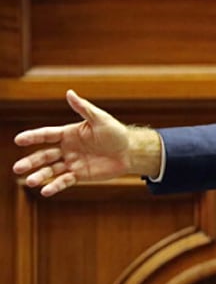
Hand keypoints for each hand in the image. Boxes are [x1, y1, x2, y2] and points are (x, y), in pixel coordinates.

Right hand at [12, 89, 160, 196]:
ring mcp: (72, 162)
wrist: (130, 151)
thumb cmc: (116, 132)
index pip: (46, 135)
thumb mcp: (100, 119)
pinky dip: (55, 186)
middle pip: (44, 155)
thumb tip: (69, 92)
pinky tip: (46, 191)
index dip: (32, 137)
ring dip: (40, 175)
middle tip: (17, 168)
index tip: (18, 140)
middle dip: (30, 161)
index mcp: (68, 134)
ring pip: (51, 170)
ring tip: (30, 181)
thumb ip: (83, 108)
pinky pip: (64, 181)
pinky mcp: (79, 175)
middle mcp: (67, 149)